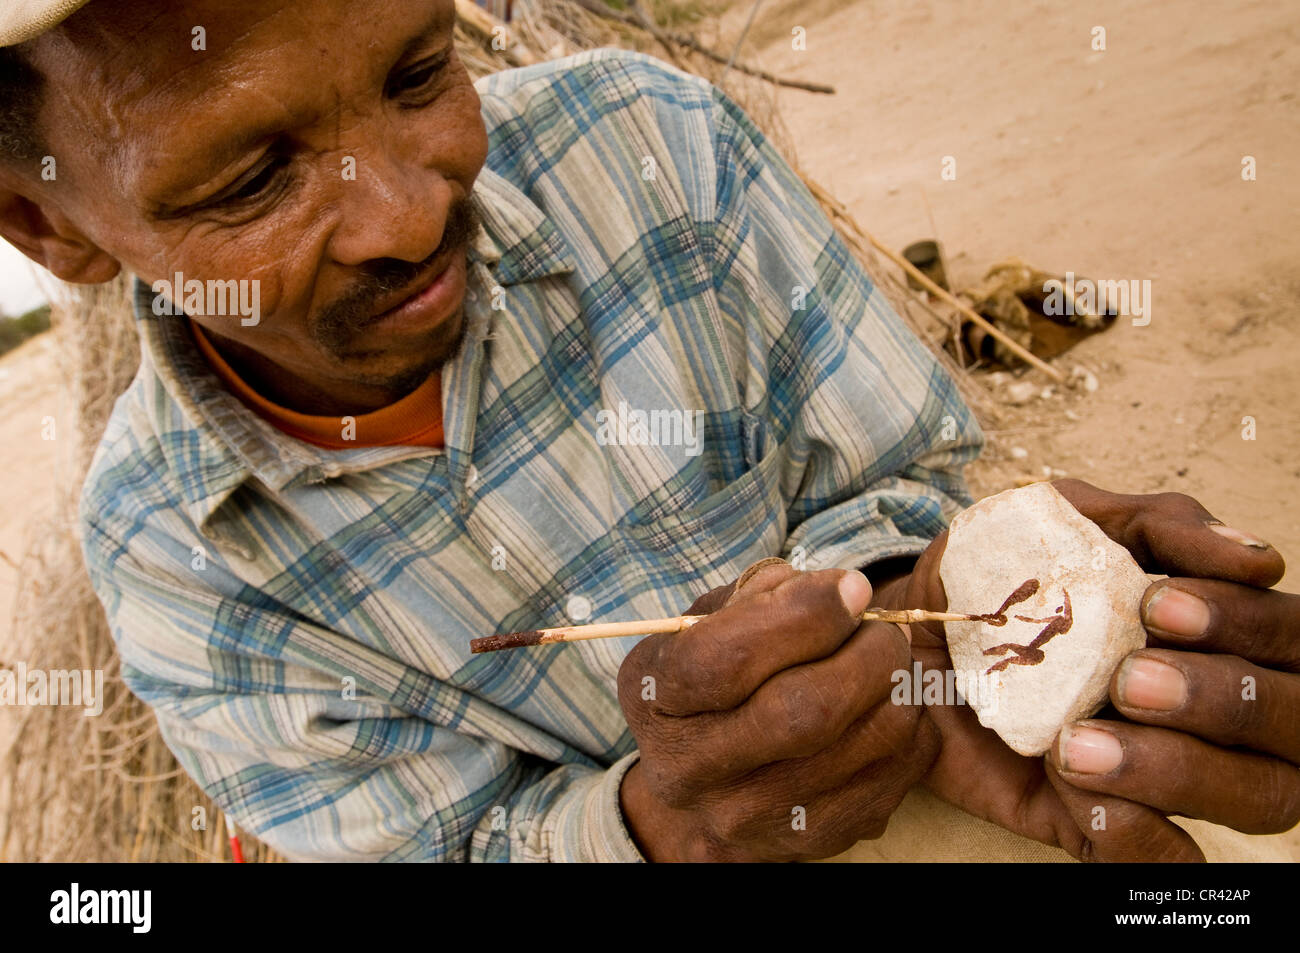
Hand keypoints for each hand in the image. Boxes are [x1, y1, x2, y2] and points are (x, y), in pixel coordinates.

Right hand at [617, 558, 939, 861]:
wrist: (698, 795)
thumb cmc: (706, 688)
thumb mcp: (700, 630)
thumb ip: (752, 597)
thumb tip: (832, 587)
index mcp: (657, 698)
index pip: (727, 659)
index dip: (803, 615)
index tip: (853, 586)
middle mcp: (691, 769)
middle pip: (804, 711)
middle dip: (867, 653)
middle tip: (885, 628)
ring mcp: (752, 816)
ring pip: (863, 744)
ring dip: (897, 688)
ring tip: (891, 661)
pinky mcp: (812, 840)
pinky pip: (893, 777)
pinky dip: (910, 730)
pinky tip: (891, 705)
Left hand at [901, 479, 1299, 861]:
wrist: (906, 638)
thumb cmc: (997, 572)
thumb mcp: (1063, 518)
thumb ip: (1158, 524)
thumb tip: (1257, 562)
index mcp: (1219, 628)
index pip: (1288, 635)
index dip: (1243, 622)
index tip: (1158, 606)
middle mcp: (1215, 705)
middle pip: (1288, 721)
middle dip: (1221, 698)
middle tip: (1126, 679)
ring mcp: (1170, 770)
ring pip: (1254, 795)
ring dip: (1178, 769)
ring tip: (1077, 743)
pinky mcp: (1111, 819)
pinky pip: (1168, 854)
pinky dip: (1136, 830)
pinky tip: (1074, 789)